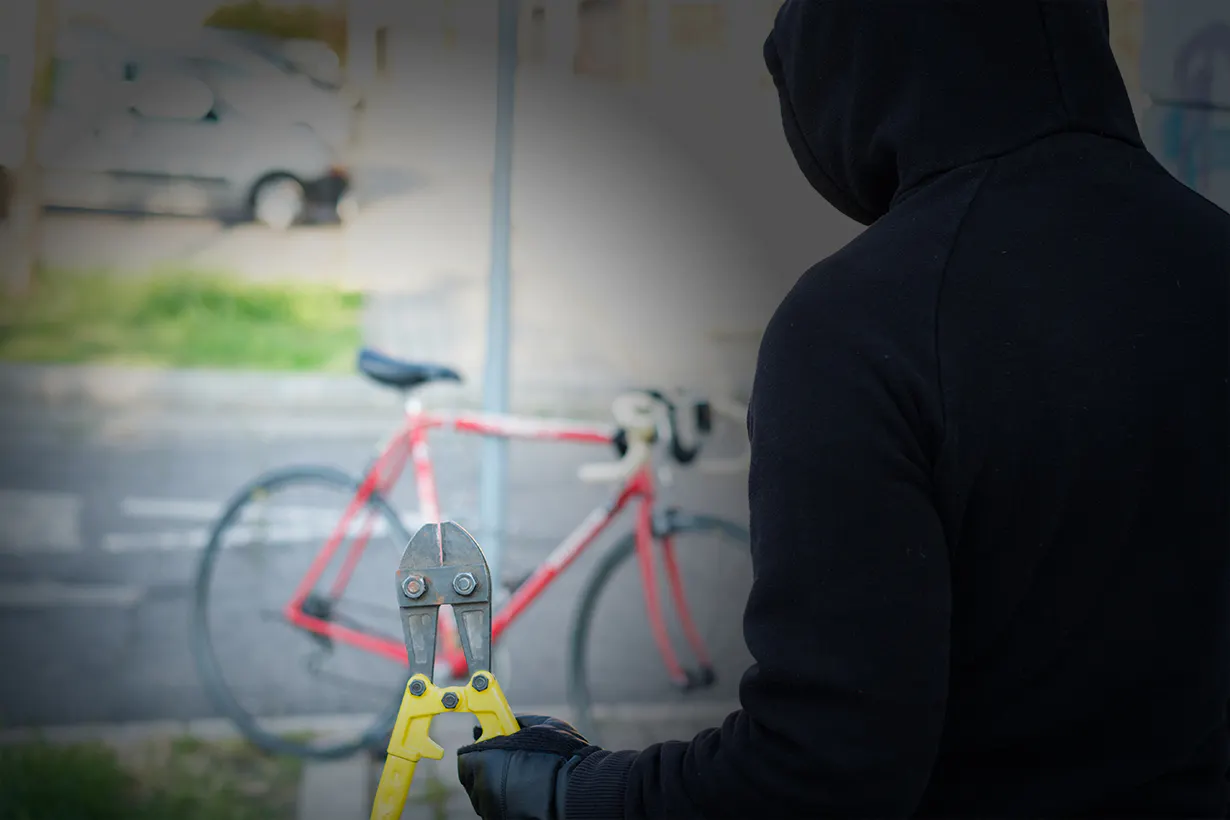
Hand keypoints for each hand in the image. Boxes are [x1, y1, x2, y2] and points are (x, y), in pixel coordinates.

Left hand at [456, 714, 601, 819]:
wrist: (579, 791)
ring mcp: (493, 811)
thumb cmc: (561, 756)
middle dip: (490, 768)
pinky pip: (501, 809)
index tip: (493, 744)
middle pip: (476, 778)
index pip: (466, 758)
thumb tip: (511, 719)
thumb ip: (519, 722)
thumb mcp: (542, 725)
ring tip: (527, 778)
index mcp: (484, 763)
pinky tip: (530, 793)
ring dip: (500, 786)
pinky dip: (511, 802)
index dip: (480, 750)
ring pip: (488, 796)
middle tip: (513, 761)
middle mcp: (483, 791)